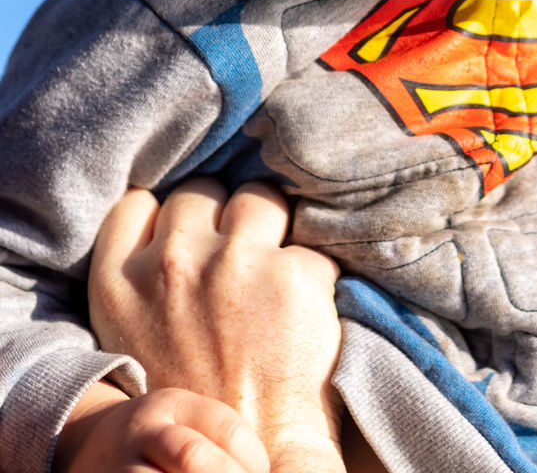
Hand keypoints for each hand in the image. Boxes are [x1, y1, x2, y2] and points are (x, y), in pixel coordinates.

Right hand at [87, 177, 344, 472]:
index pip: (139, 204)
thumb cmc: (197, 406)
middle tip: (237, 259)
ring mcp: (234, 265)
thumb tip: (172, 225)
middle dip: (221, 219)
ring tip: (274, 271)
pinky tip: (306, 306)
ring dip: (270, 225)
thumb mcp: (135, 338)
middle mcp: (173, 263)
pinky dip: (313, 272)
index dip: (167, 220)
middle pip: (200, 194)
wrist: (255, 466)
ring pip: (258, 198)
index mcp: (120, 283)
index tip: (187, 241)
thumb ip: (145, 280)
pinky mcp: (293, 276)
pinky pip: (310, 245)